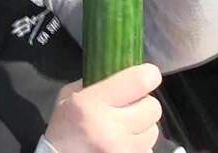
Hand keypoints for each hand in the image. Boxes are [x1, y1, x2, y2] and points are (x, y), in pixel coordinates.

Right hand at [44, 63, 162, 152]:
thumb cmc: (64, 127)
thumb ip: (96, 81)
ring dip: (143, 127)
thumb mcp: (70, 96)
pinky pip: (148, 149)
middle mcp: (110, 128)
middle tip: (130, 107)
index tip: (146, 75)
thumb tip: (123, 71)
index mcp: (92, 104)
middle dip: (144, 104)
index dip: (148, 75)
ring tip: (125, 128)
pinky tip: (123, 144)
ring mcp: (122, 150)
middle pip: (153, 106)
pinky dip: (139, 145)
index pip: (140, 81)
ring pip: (153, 130)